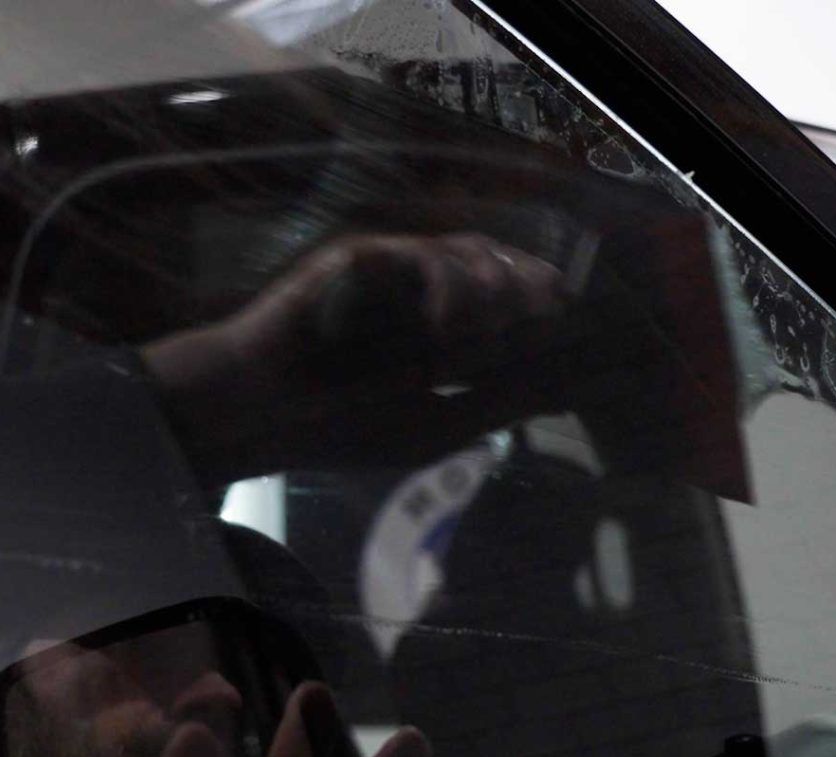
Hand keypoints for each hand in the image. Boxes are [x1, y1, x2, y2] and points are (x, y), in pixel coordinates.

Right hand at [142, 233, 565, 480]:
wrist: (262, 415)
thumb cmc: (340, 427)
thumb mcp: (437, 425)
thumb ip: (498, 404)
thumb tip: (561, 394)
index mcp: (439, 331)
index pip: (505, 302)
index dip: (542, 302)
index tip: (574, 315)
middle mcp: (421, 295)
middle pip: (493, 264)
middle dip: (528, 283)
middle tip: (552, 302)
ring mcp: (390, 274)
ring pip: (463, 251)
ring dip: (489, 285)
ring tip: (488, 329)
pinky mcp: (359, 259)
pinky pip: (418, 254)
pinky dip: (443, 285)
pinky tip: (444, 327)